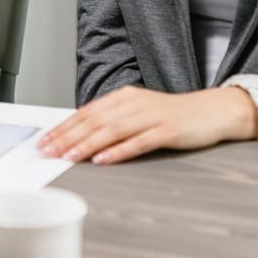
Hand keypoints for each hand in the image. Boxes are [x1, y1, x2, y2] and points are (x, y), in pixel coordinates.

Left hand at [35, 85, 257, 164]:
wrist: (212, 111)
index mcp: (123, 97)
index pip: (86, 113)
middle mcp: (134, 103)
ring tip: (68, 157)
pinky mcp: (167, 130)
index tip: (44, 141)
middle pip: (94, 121)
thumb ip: (114, 121)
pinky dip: (118, 151)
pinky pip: (138, 141)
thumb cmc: (173, 116)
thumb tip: (82, 137)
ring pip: (112, 130)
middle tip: (47, 151)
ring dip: (87, 145)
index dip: (63, 127)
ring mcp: (151, 116)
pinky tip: (103, 159)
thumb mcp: (139, 113)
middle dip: (67, 137)